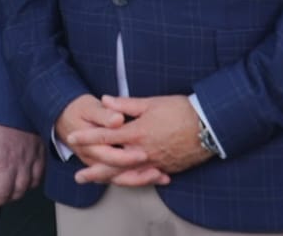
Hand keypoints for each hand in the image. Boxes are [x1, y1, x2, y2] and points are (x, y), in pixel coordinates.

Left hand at [0, 120, 43, 209]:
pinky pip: (36, 179)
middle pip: (2, 194)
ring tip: (2, 196)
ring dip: (10, 197)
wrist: (14, 96)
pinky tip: (20, 184)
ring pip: (20, 190)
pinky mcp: (38, 155)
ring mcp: (26, 159)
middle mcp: (9, 162)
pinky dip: (28, 186)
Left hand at [66, 95, 210, 180]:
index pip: (106, 136)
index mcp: (137, 133)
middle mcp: (143, 151)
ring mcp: (155, 163)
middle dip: (94, 171)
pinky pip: (146, 178)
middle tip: (78, 176)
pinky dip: (134, 181)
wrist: (210, 126)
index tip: (72, 138)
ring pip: (128, 176)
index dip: (87, 137)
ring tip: (97, 182)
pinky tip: (126, 182)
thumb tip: (105, 101)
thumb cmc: (181, 110)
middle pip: (113, 164)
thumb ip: (126, 105)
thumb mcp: (151, 103)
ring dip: (110, 179)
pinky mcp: (166, 168)